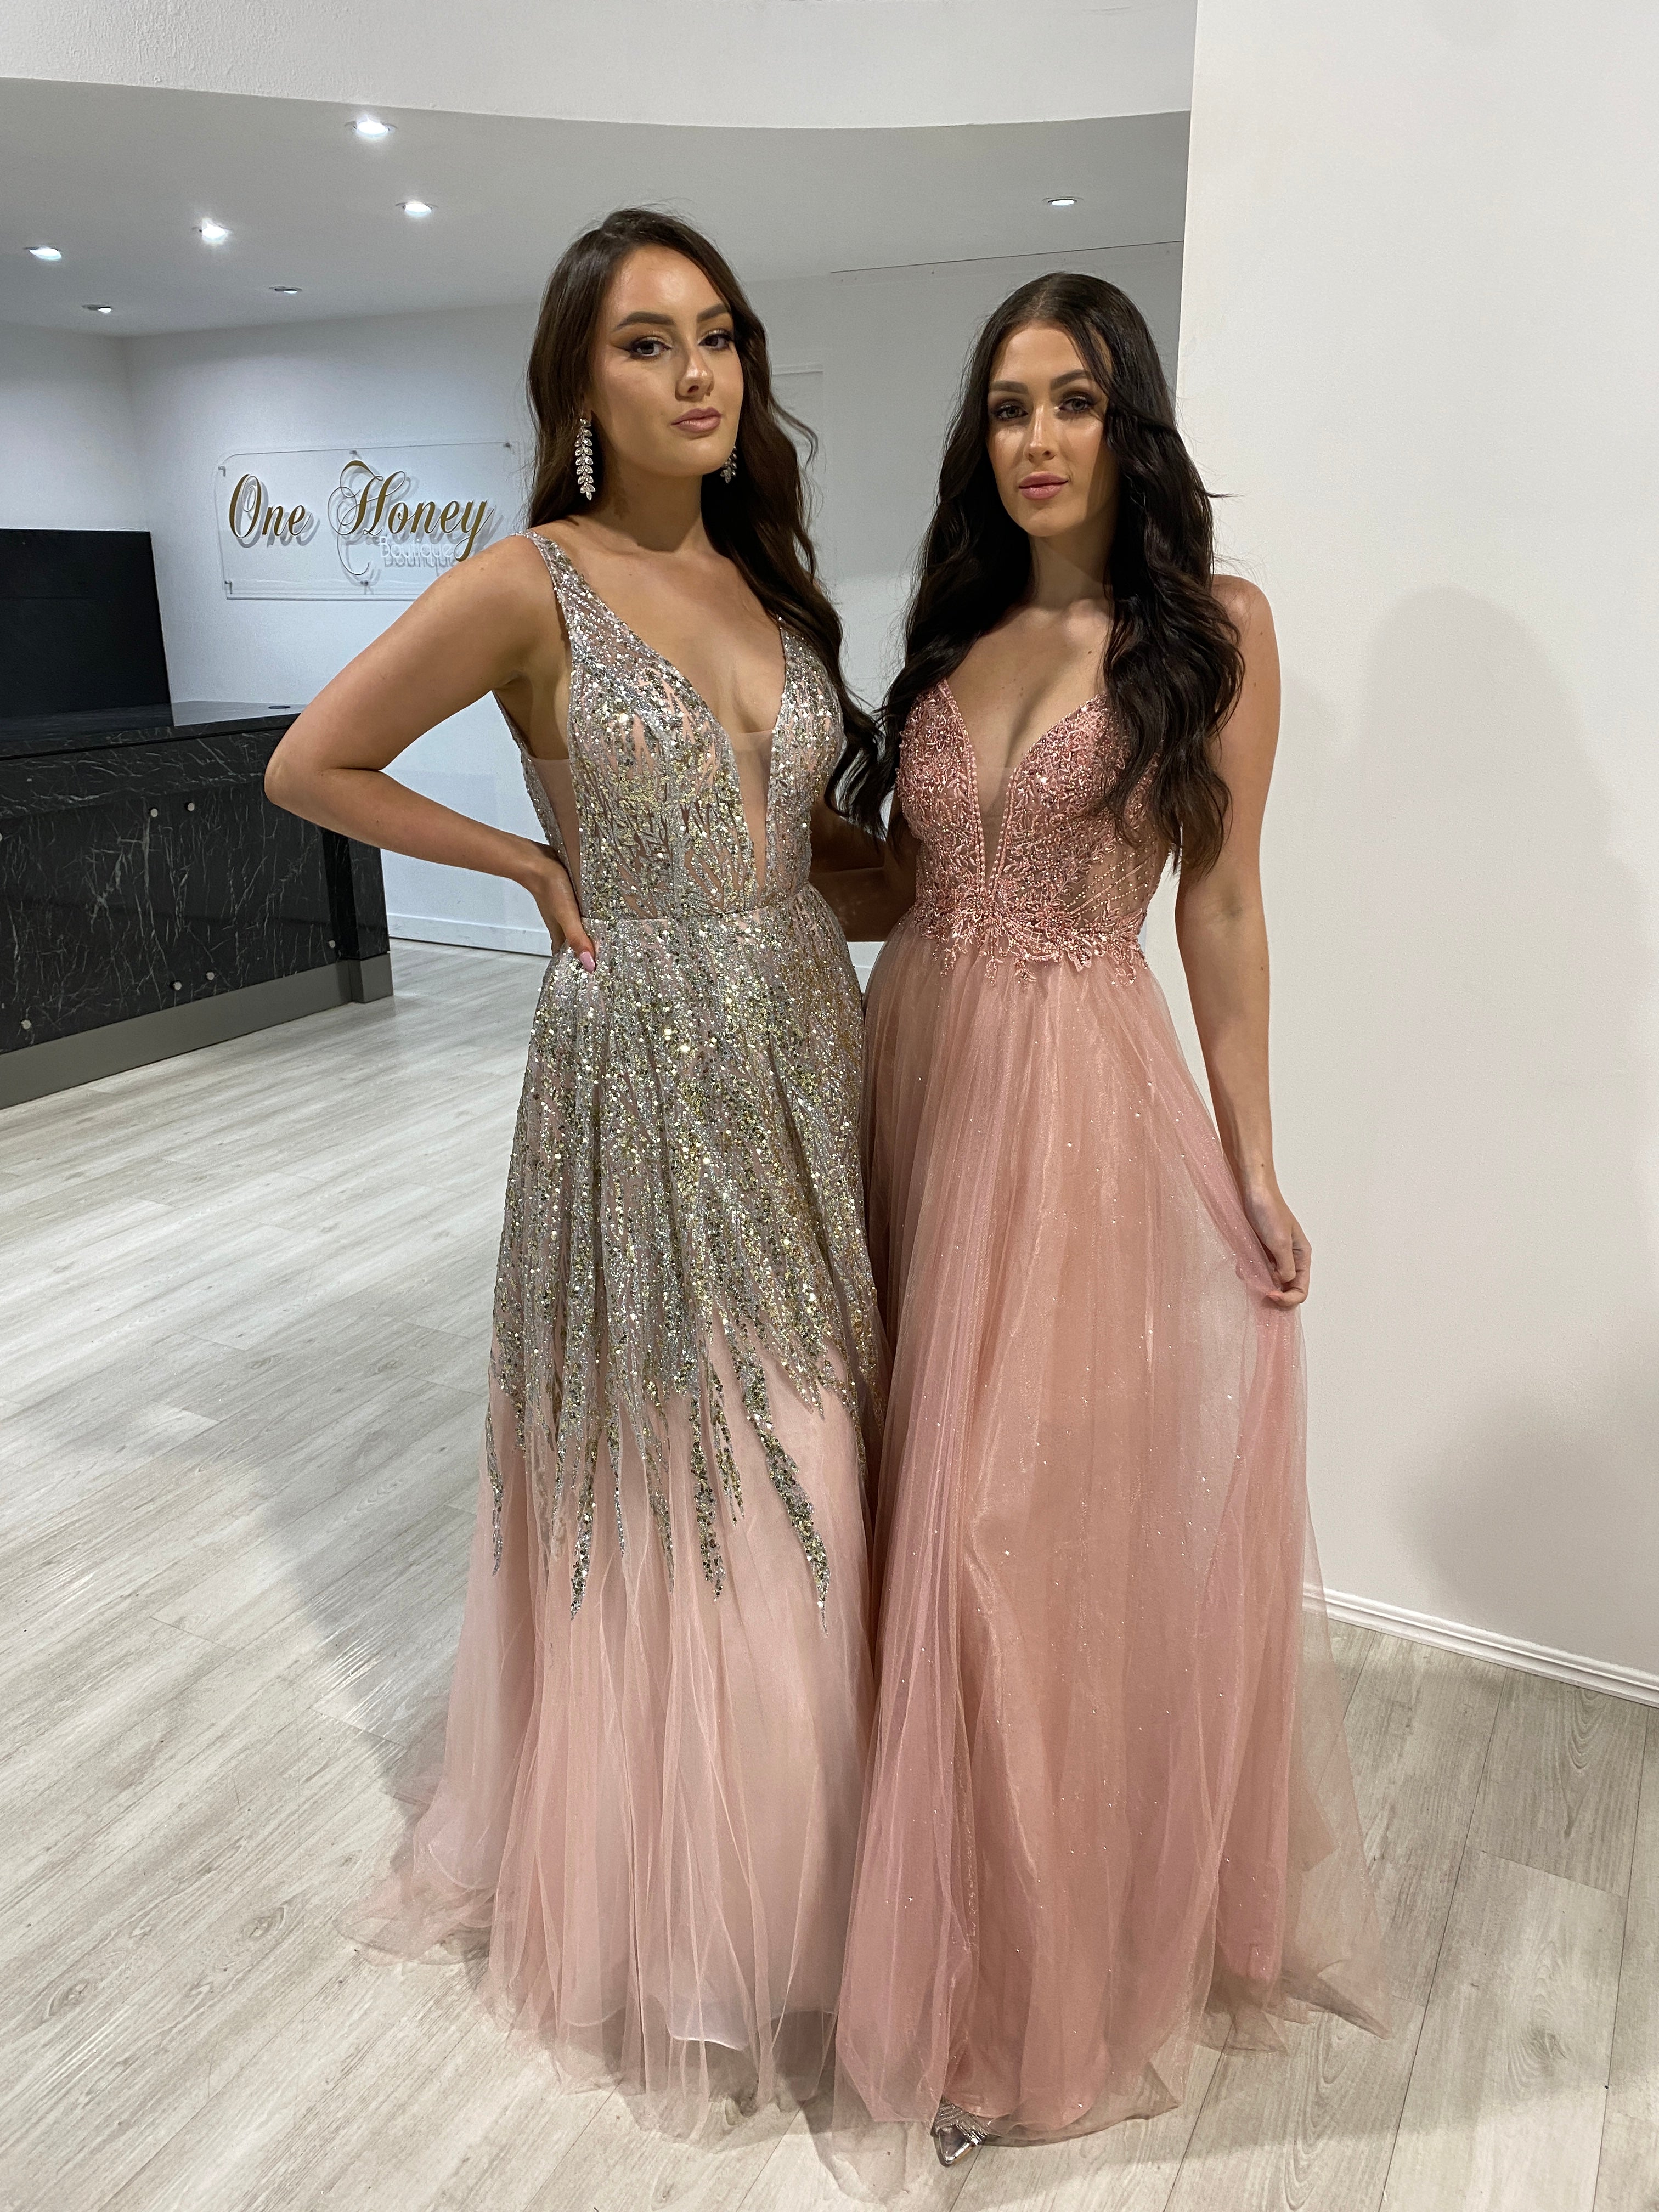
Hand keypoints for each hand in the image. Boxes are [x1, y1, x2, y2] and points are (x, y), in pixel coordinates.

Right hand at [524, 845, 594, 971]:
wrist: (537, 861)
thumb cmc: (549, 888)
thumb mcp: (567, 916)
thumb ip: (577, 939)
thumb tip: (589, 965)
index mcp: (560, 934)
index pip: (567, 958)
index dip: (577, 968)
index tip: (591, 977)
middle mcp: (561, 925)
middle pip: (573, 945)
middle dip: (585, 954)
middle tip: (605, 962)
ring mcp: (564, 911)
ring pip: (576, 929)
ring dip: (587, 935)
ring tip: (606, 942)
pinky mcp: (568, 898)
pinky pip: (579, 913)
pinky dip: (587, 918)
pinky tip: (598, 915)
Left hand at [1241, 1179, 1310, 1307]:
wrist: (1253, 1191)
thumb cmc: (1269, 1212)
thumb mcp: (1280, 1242)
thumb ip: (1285, 1267)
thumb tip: (1282, 1283)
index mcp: (1302, 1257)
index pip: (1301, 1290)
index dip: (1287, 1298)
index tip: (1270, 1294)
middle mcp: (1291, 1259)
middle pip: (1287, 1289)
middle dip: (1274, 1293)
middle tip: (1259, 1291)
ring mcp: (1275, 1255)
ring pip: (1270, 1281)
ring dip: (1259, 1282)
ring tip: (1249, 1273)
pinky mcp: (1260, 1250)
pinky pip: (1257, 1269)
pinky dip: (1249, 1271)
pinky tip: (1242, 1264)